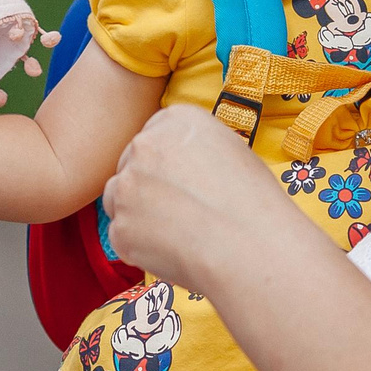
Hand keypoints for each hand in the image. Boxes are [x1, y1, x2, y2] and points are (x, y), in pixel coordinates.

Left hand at [100, 105, 302, 295]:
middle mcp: (144, 146)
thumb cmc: (252, 202)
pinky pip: (122, 235)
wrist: (249, 246)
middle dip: (147, 187)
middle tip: (178, 211)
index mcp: (174, 120)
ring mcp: (127, 187)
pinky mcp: (120, 227)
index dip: (165, 164)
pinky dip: (140, 246)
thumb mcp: (230, 150)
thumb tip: (179, 163)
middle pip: (131, 165)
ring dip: (137, 213)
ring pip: (118, 198)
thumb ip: (193, 148)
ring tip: (177, 231)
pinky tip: (173, 251)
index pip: (153, 137)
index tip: (180, 182)